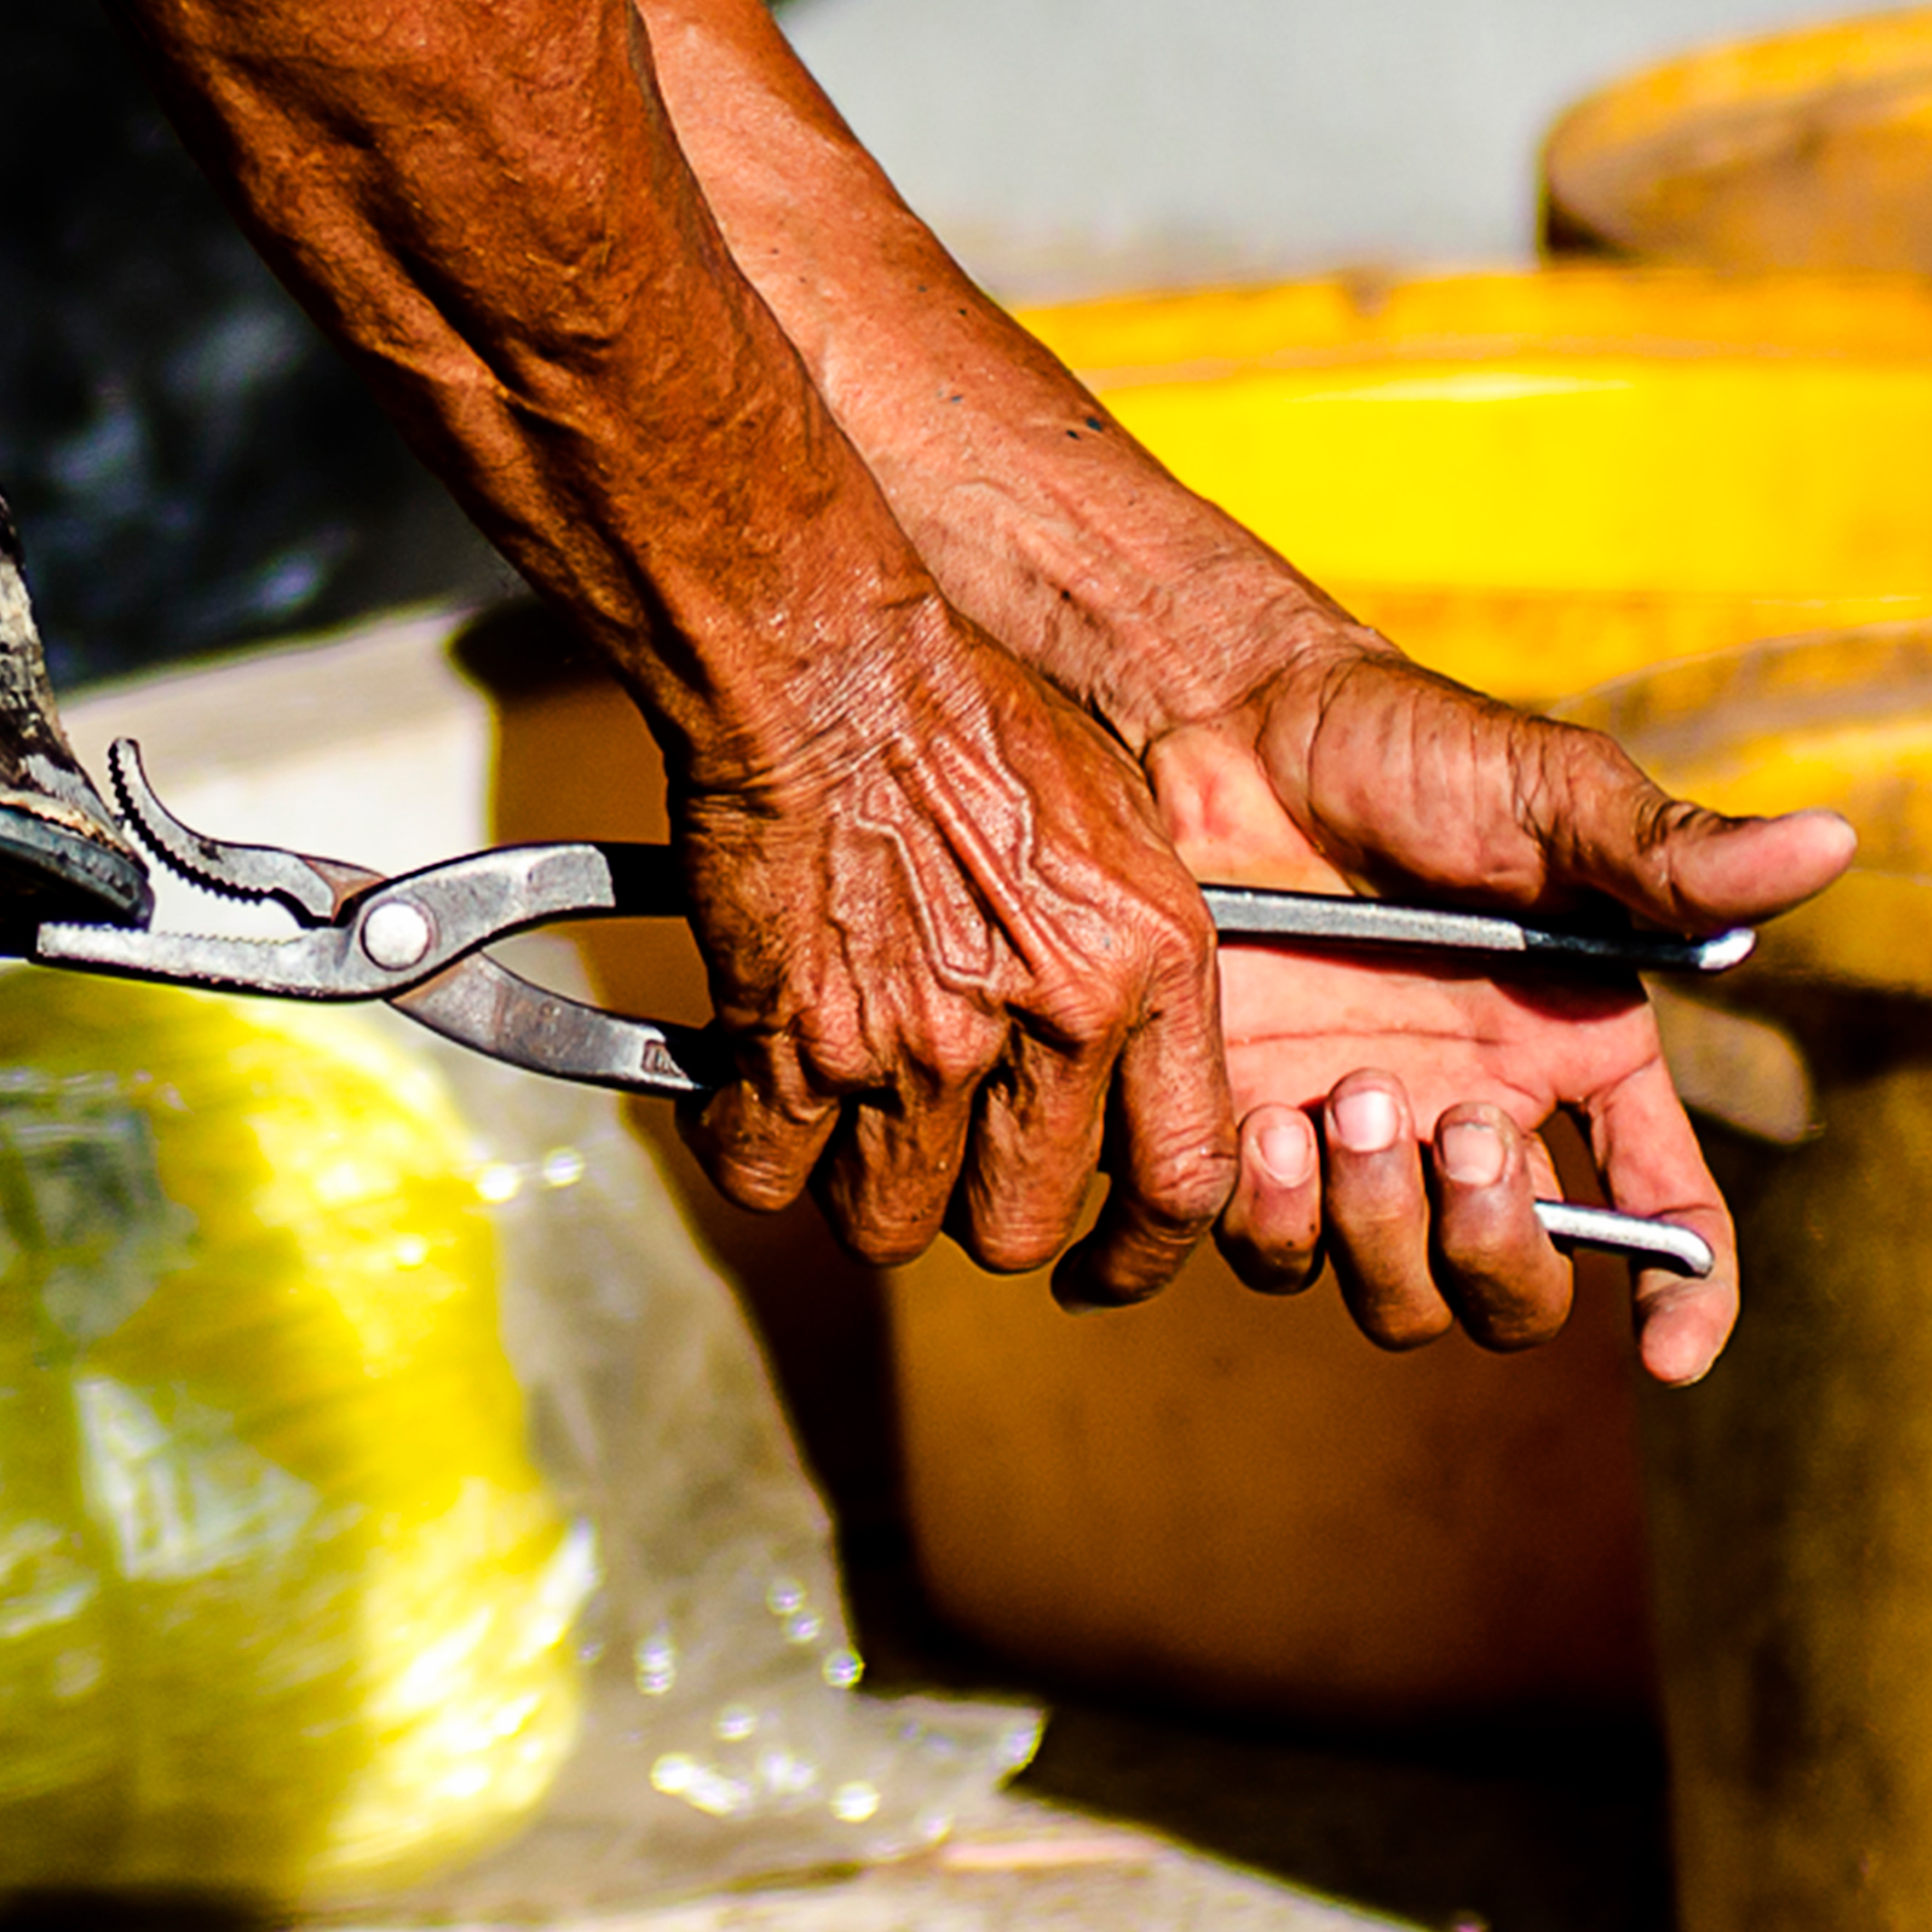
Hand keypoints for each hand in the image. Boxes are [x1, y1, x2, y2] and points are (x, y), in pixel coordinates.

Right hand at [672, 598, 1238, 1291]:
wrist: (829, 663)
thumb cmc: (966, 717)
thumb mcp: (1117, 831)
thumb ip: (1130, 963)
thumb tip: (1112, 1065)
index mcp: (1149, 967)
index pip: (1185, 1181)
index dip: (1141, 1254)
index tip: (1101, 1268)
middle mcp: (1049, 1022)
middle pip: (1012, 1227)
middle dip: (967, 1208)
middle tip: (931, 1149)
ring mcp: (920, 1042)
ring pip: (887, 1221)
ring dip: (857, 1186)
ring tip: (836, 1117)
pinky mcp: (797, 1039)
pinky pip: (765, 1170)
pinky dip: (746, 1146)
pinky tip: (746, 1091)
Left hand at [1142, 649, 1853, 1382]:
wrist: (1222, 727)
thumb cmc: (1396, 748)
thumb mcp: (1546, 794)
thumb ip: (1670, 850)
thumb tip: (1831, 844)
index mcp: (1574, 1058)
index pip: (1664, 1219)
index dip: (1685, 1301)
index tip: (1667, 1354)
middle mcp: (1467, 1119)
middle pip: (1510, 1290)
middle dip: (1495, 1250)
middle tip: (1451, 1127)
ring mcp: (1350, 1135)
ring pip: (1386, 1292)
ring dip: (1377, 1232)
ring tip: (1340, 1103)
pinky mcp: (1234, 1130)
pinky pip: (1259, 1253)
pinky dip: (1267, 1222)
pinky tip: (1260, 1125)